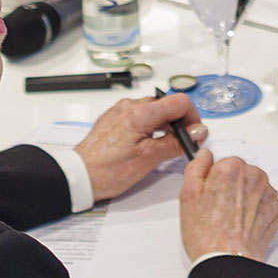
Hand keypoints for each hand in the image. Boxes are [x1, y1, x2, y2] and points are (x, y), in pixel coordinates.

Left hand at [77, 92, 208, 200]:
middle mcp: (129, 106)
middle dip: (179, 122)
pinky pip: (138, 115)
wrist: (80, 175)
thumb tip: (197, 133)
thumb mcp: (150, 159)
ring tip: (163, 146)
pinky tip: (146, 144)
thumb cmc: (109, 170)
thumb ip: (176, 142)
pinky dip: (148, 126)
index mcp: (141, 113)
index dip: (193, 118)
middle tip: (181, 143)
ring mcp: (120, 111)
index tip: (194, 134)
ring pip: (153, 110)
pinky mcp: (113, 119)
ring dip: (164, 124)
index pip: (180, 102)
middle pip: (167, 105)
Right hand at [179, 148, 277, 259]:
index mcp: (232, 168)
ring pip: (255, 188)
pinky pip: (265, 204)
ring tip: (230, 219)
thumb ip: (197, 167)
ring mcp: (268, 195)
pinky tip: (242, 225)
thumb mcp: (188, 194)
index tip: (211, 192)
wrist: (226, 263)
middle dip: (231, 187)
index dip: (215, 178)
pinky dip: (256, 212)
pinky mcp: (277, 212)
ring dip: (245, 198)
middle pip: (242, 173)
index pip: (225, 162)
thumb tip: (204, 156)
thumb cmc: (206, 233)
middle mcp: (255, 177)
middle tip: (218, 208)